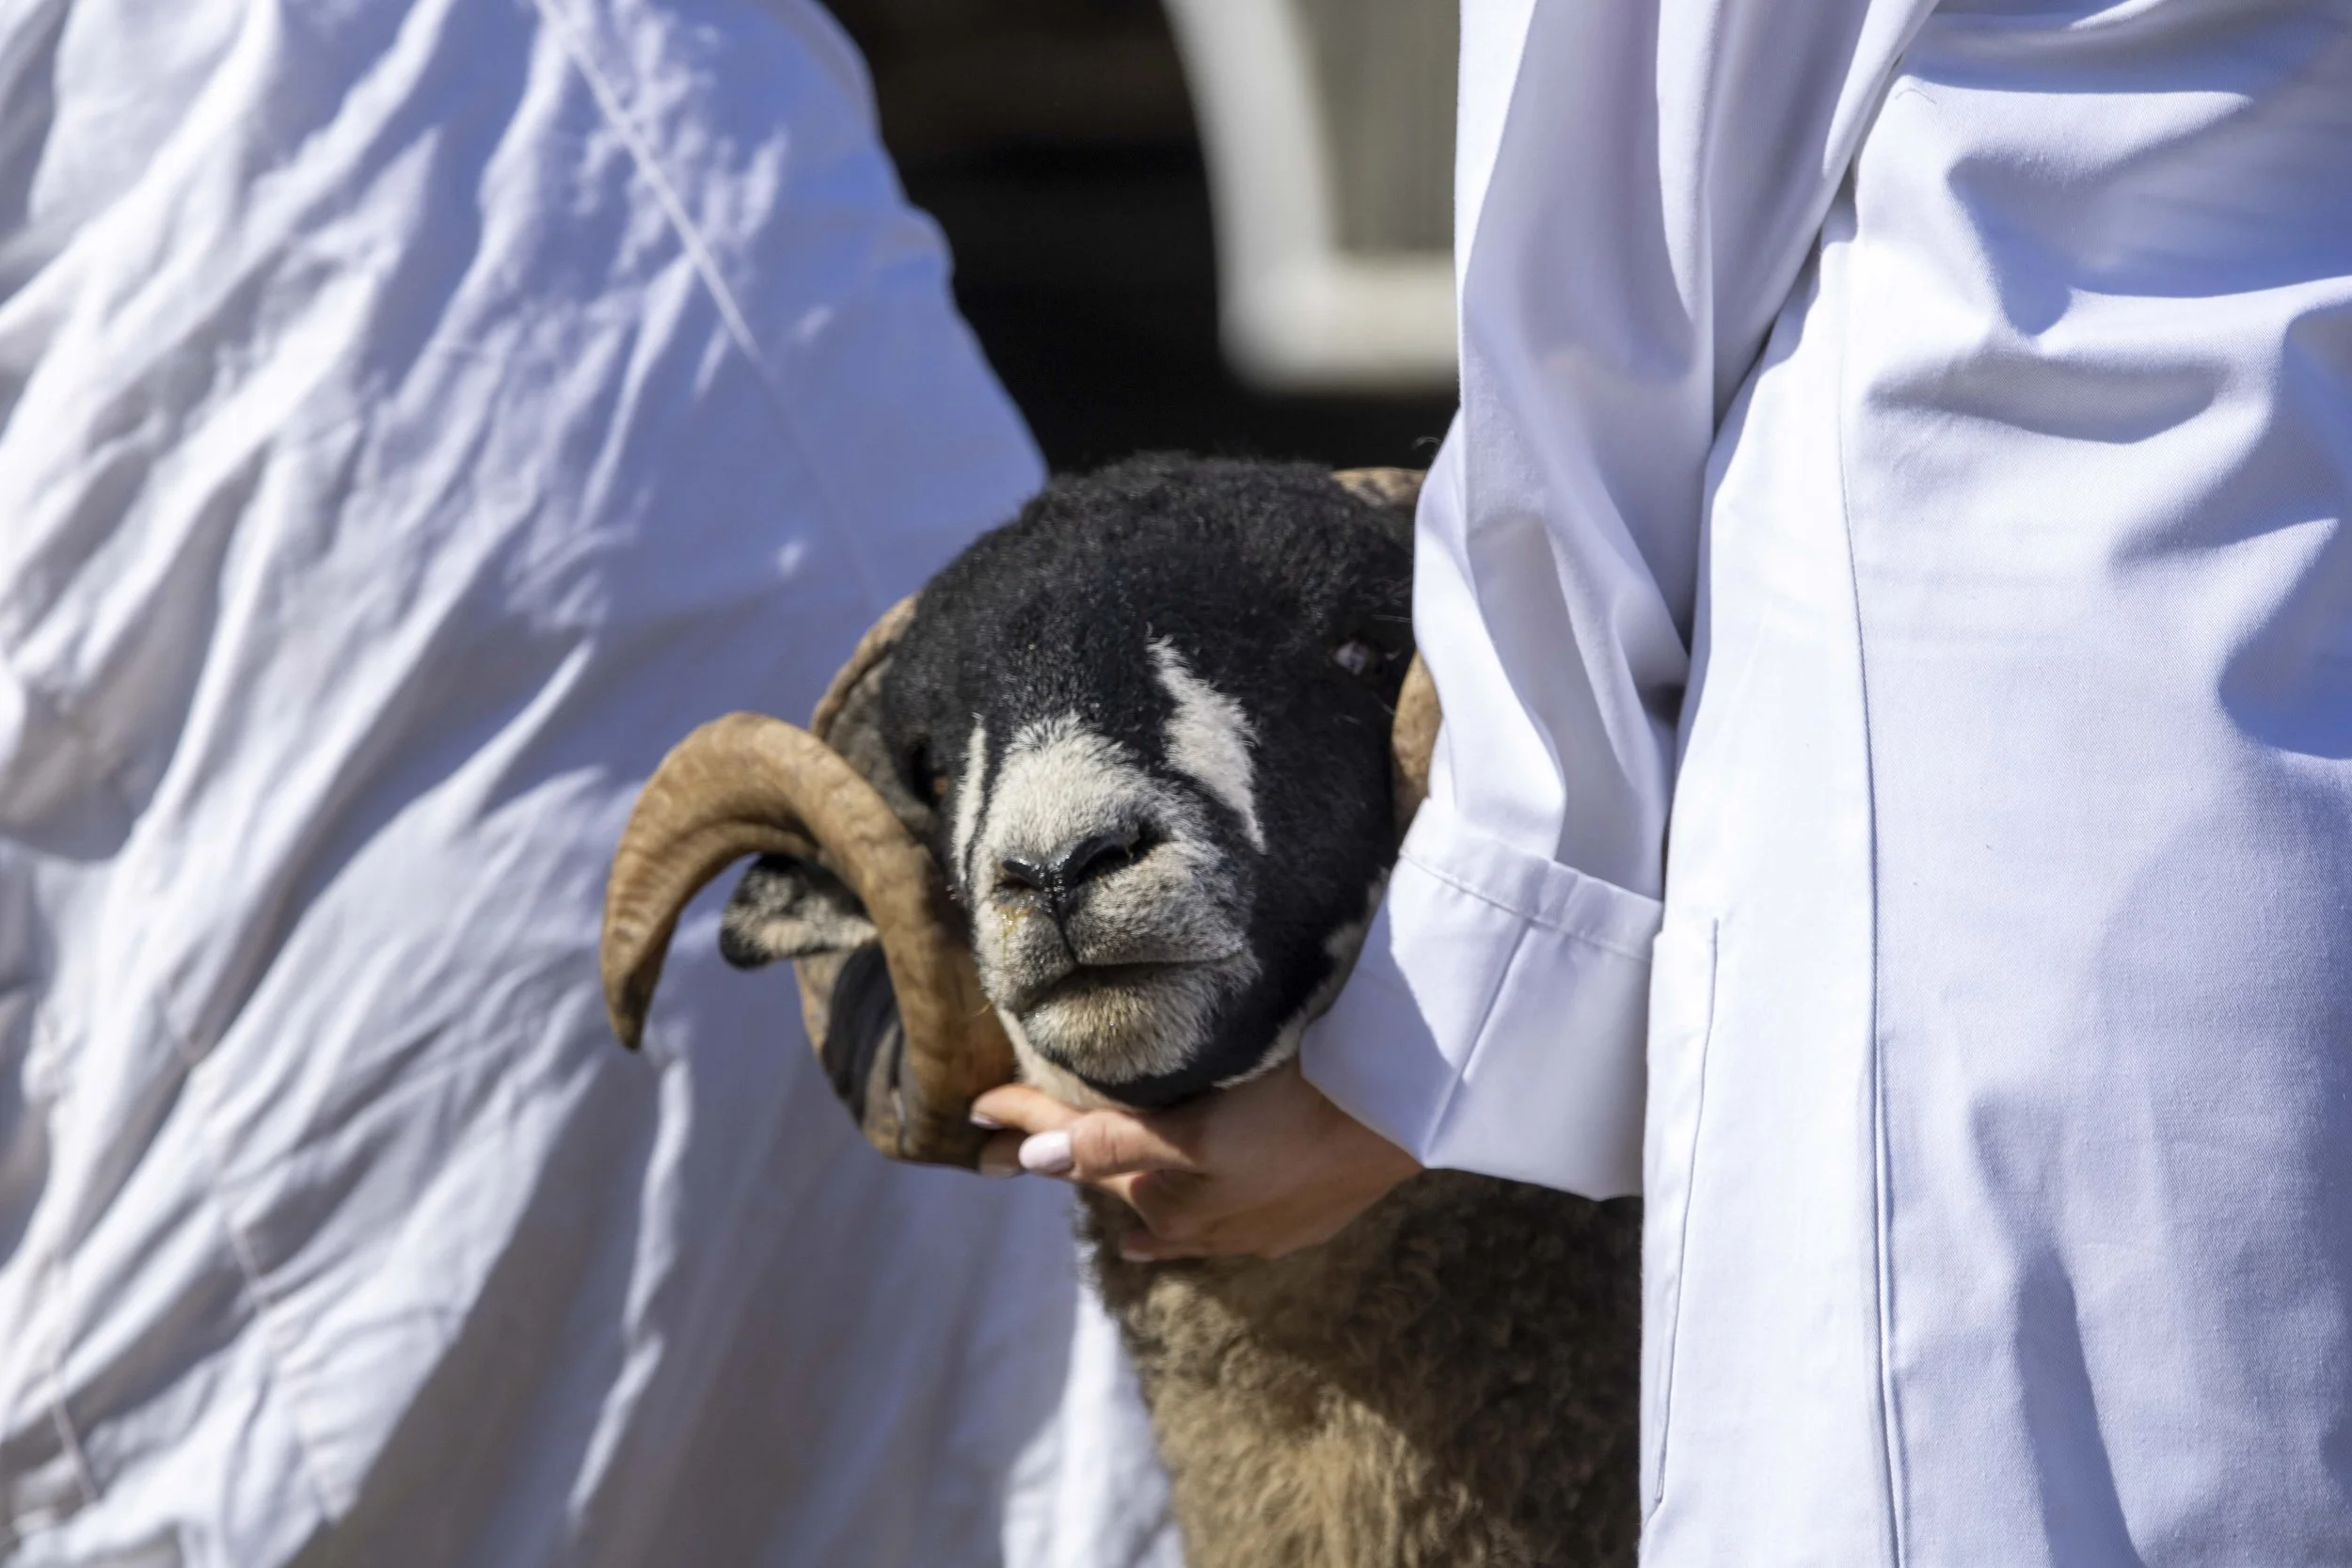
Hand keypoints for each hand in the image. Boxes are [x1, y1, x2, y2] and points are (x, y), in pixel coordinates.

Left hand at [971, 1059, 1420, 1259]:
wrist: (1401, 1122)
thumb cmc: (1295, 1117)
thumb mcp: (1195, 1134)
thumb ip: (1112, 1144)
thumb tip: (1032, 1159)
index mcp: (1169, 1198)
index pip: (1076, 1151)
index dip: (1024, 1124)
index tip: (970, 1110)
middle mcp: (1200, 1222)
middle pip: (1112, 1179)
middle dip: (1060, 1158)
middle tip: (1012, 1146)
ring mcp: (1248, 1224)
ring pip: (1163, 1208)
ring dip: (1120, 1193)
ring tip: (1084, 1193)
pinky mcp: (1292, 1218)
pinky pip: (1212, 1227)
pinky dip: (1173, 1225)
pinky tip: (1158, 1234)